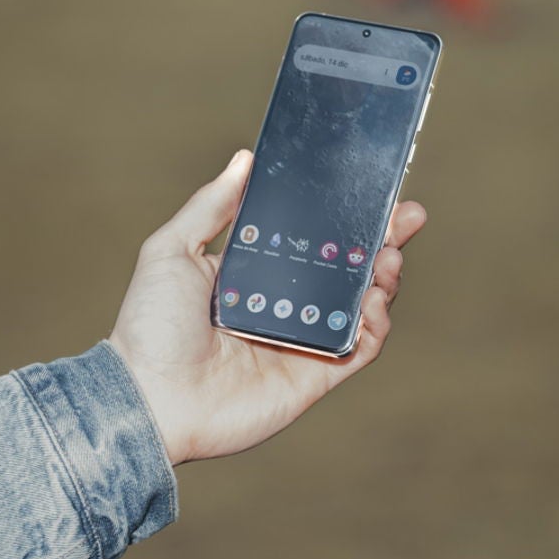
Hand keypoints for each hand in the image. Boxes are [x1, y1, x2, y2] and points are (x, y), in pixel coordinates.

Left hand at [108, 149, 426, 464]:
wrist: (149, 399)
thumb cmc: (150, 327)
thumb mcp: (171, 250)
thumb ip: (210, 205)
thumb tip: (244, 159)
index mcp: (253, 275)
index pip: (310, 238)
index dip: (342, 216)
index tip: (370, 191)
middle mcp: (282, 306)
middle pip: (346, 267)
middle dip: (383, 239)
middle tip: (409, 214)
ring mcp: (301, 342)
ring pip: (360, 305)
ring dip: (384, 278)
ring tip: (389, 257)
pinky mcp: (314, 377)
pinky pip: (360, 349)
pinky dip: (376, 325)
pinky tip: (375, 300)